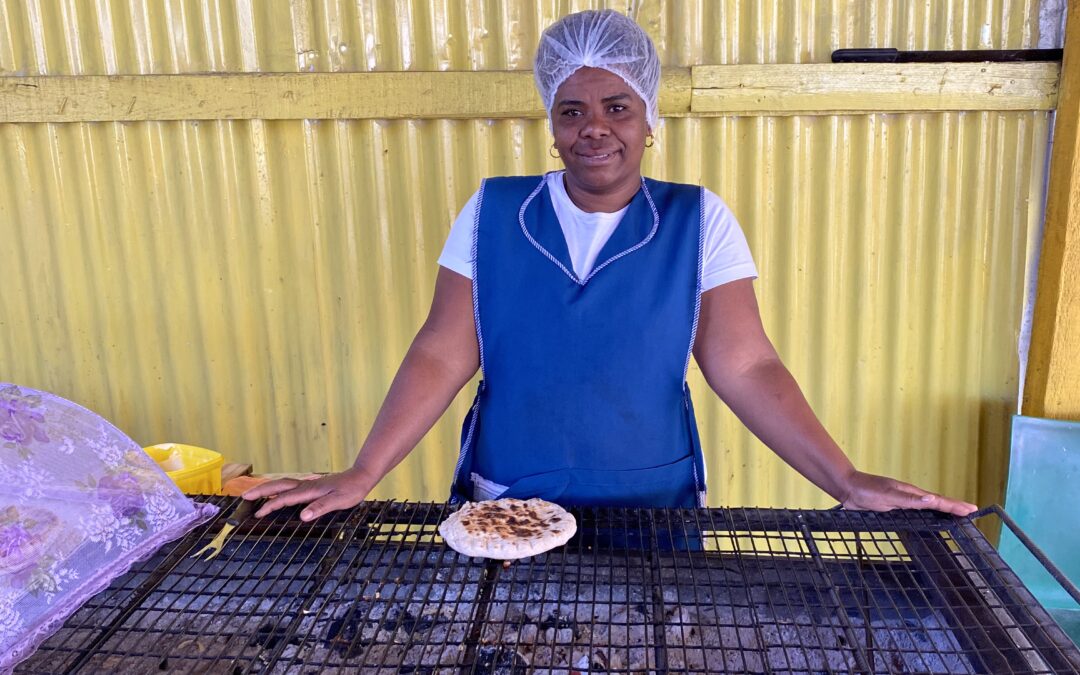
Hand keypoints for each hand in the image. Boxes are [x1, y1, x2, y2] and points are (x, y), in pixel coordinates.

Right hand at [242, 467, 373, 520]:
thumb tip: (303, 515)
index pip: (286, 498)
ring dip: (267, 488)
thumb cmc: (352, 490)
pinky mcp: (312, 485)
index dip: (271, 506)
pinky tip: (277, 493)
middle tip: (245, 497)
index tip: (258, 514)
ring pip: (283, 484)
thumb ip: (321, 507)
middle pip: (279, 486)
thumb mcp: (339, 501)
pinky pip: (290, 486)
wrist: (361, 476)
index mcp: (310, 491)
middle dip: (261, 491)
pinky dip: (278, 488)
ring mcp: (308, 484)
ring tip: (253, 494)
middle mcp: (306, 485)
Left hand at [839, 470, 977, 515]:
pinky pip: (916, 511)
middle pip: (936, 503)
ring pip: (927, 507)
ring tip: (956, 514)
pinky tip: (927, 518)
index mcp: (911, 493)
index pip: (938, 501)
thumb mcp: (888, 496)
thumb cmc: (866, 491)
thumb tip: (931, 500)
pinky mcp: (893, 507)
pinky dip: (927, 514)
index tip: (972, 509)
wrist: (848, 488)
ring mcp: (902, 501)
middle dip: (953, 507)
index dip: (954, 506)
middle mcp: (909, 496)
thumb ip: (908, 500)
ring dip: (942, 510)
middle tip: (971, 512)